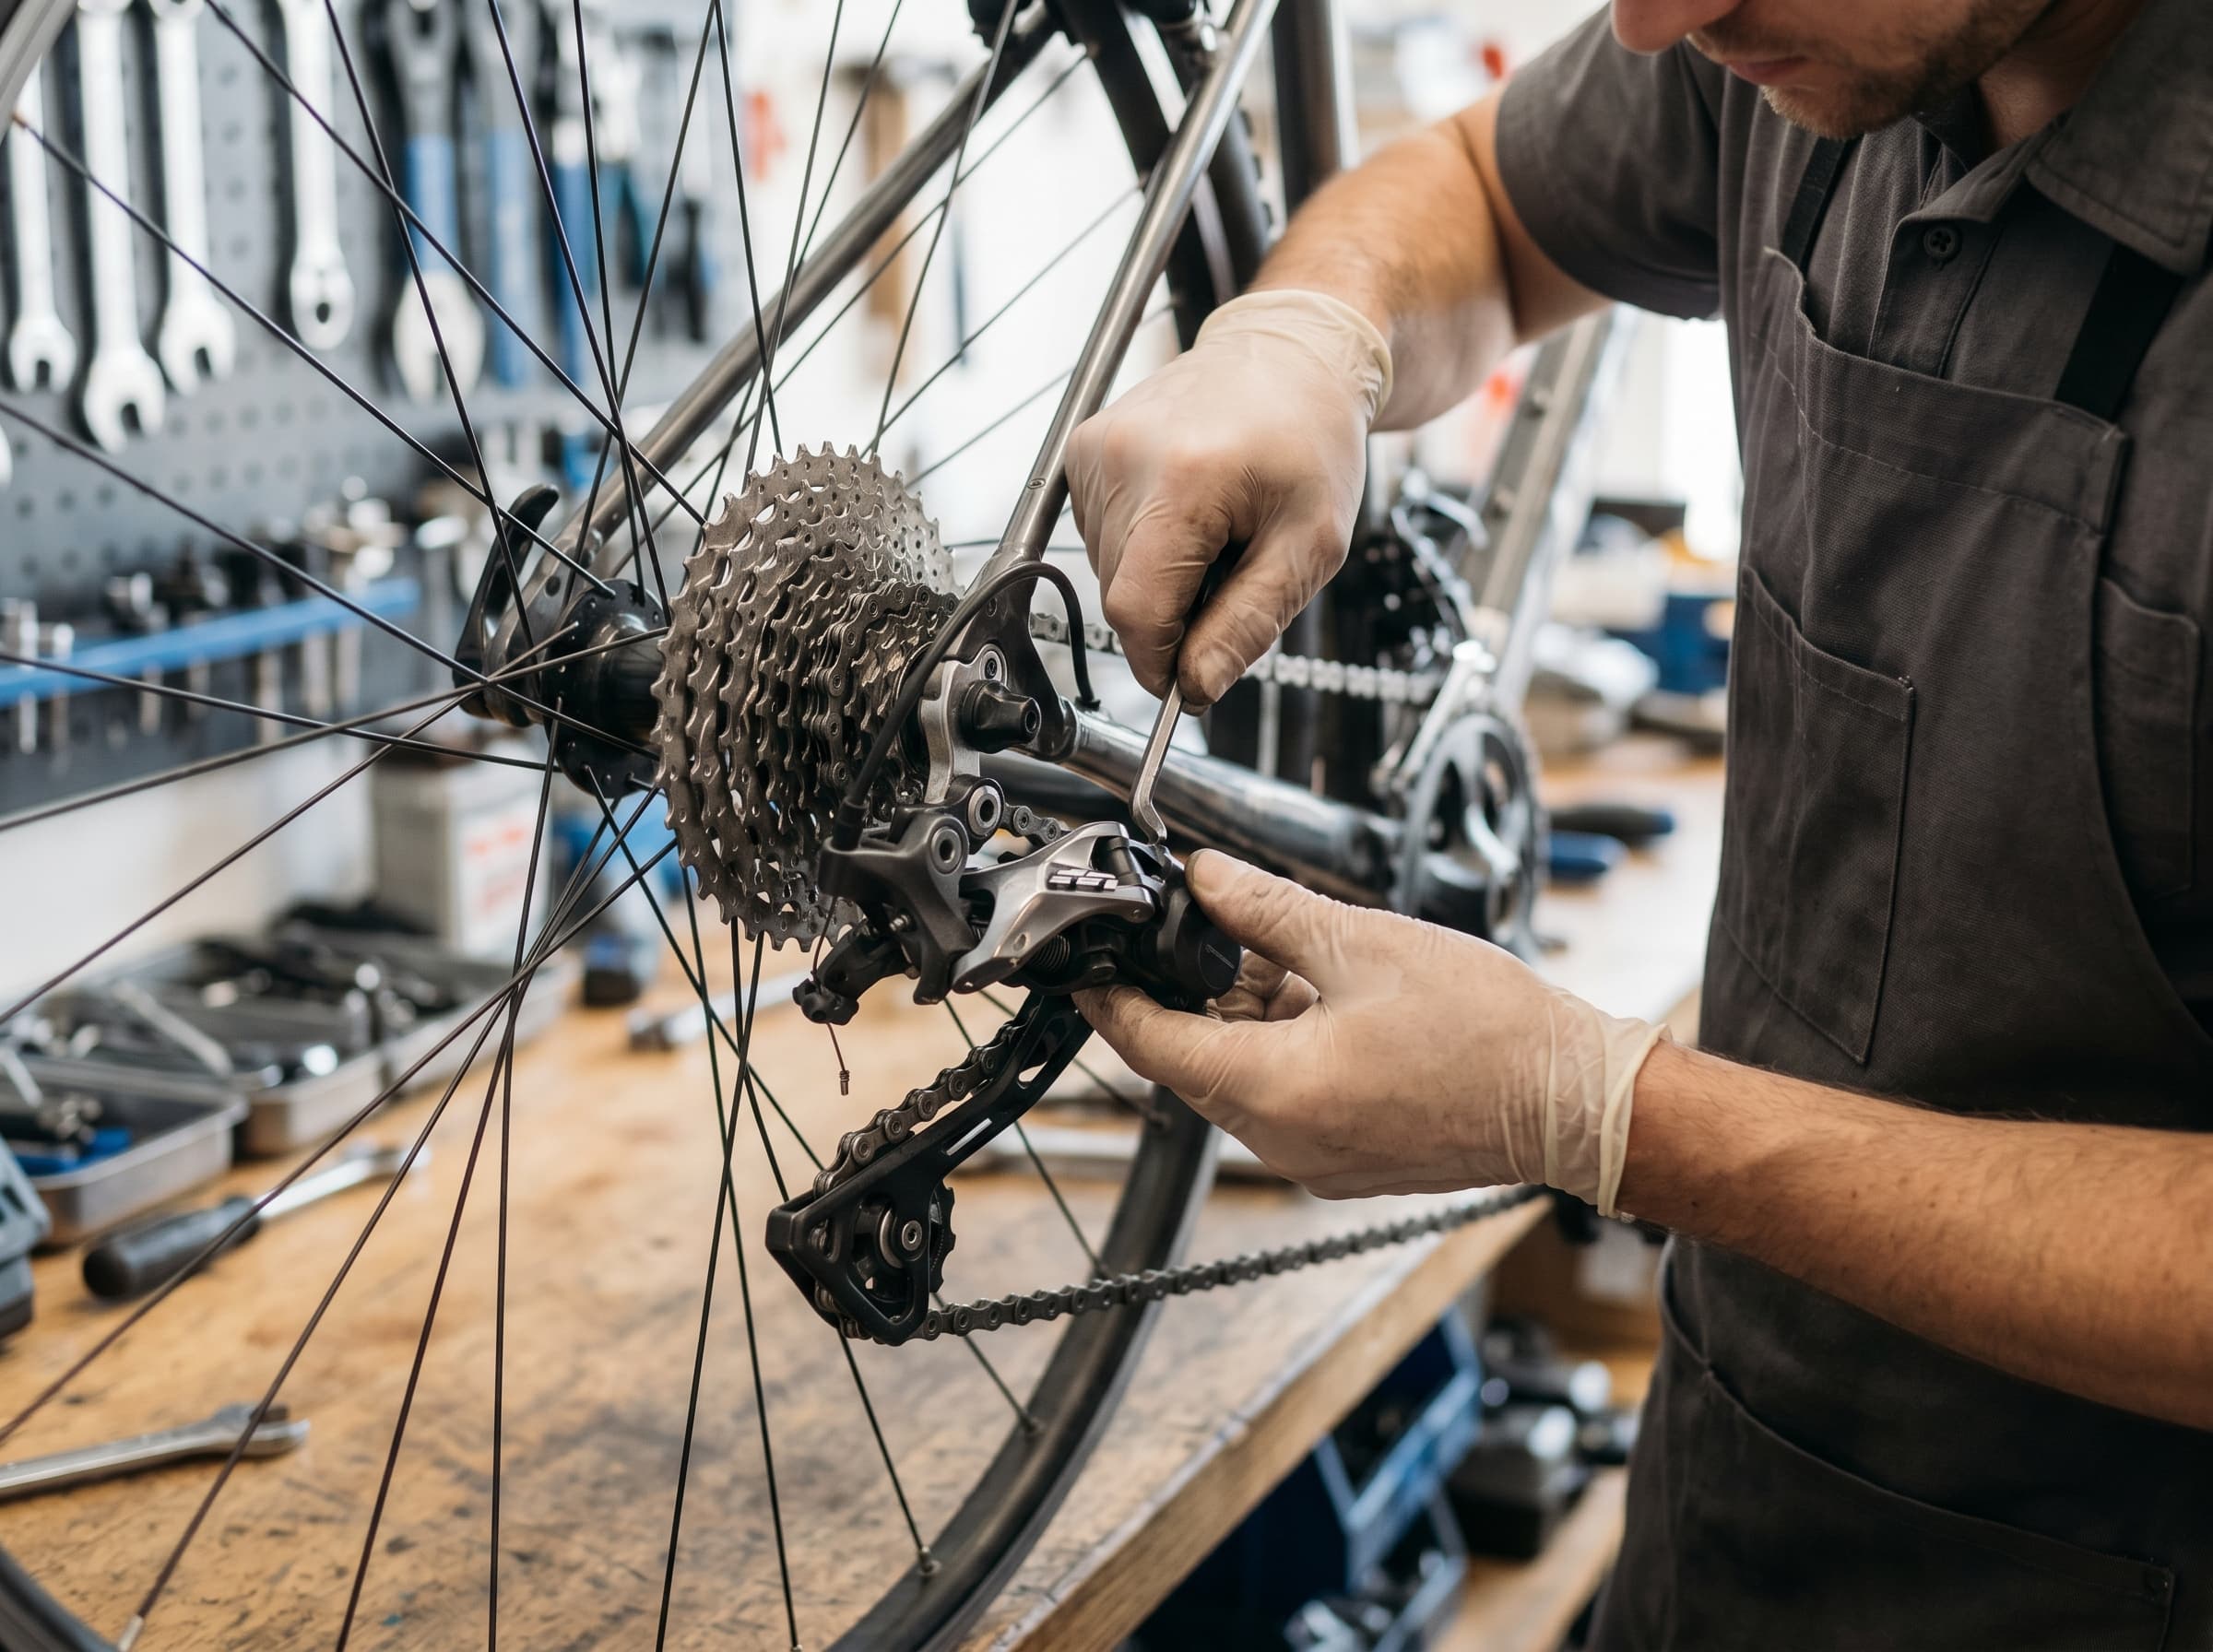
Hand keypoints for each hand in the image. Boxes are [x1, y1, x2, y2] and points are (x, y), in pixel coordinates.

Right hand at [1065, 290, 1391, 706]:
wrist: (1289, 352)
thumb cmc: (1310, 440)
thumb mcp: (1311, 545)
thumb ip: (1250, 623)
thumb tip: (1195, 689)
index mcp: (1183, 480)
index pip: (1136, 610)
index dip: (1159, 661)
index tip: (1189, 681)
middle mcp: (1122, 458)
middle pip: (1122, 593)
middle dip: (1174, 611)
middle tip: (1232, 573)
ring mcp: (1094, 449)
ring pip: (1109, 569)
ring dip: (1160, 575)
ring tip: (1215, 529)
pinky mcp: (1081, 448)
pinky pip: (1100, 535)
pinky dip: (1141, 543)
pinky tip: (1185, 509)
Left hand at [1075, 851, 1664, 1209]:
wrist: (1576, 1103)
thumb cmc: (1488, 1030)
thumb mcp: (1361, 944)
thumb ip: (1265, 909)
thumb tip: (1201, 876)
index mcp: (1272, 1091)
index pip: (1151, 1044)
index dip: (1111, 998)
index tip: (1085, 963)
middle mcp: (1280, 1142)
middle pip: (1193, 1060)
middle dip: (1195, 991)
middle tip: (1211, 925)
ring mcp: (1313, 1159)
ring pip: (1240, 1077)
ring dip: (1247, 1017)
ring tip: (1296, 958)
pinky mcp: (1345, 1160)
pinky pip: (1283, 1099)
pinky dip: (1283, 1048)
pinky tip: (1324, 1000)